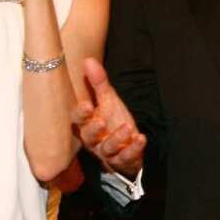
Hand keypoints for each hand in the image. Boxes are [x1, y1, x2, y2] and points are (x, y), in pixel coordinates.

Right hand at [71, 58, 145, 176]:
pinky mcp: (122, 160)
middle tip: (101, 121)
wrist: (127, 144)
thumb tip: (88, 60)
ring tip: (128, 127)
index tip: (86, 105)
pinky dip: (133, 149)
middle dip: (94, 129)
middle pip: (88, 137)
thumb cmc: (113, 119)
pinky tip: (141, 138)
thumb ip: (98, 83)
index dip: (80, 114)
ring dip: (117, 138)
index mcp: (87, 123)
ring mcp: (107, 151)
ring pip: (107, 148)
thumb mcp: (108, 100)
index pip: (78, 120)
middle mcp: (94, 140)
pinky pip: (125, 157)